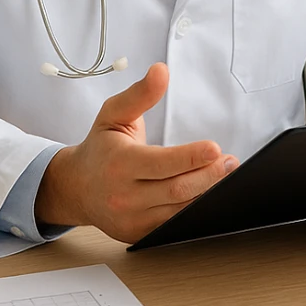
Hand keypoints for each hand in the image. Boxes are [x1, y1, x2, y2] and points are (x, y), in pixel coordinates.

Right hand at [36, 63, 238, 243]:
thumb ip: (140, 94)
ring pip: (179, 211)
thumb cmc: (100, 147)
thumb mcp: (113, 114)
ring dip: (208, 194)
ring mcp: (131, 220)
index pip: (161, 163)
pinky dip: (195, 212)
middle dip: (209, 175)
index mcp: (119, 164)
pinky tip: (210, 196)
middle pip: (176, 189)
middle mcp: (124, 196)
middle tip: (230, 162)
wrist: (75, 188)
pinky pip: (173, 226)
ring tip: (225, 175)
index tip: (215, 148)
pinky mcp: (139, 235)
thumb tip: (161, 71)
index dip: (191, 157)